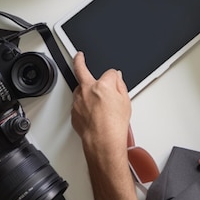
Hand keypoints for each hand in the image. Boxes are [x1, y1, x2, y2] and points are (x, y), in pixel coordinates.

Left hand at [71, 53, 141, 199]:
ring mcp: (78, 101)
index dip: (114, 77)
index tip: (114, 79)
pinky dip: (83, 105)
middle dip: (79, 61)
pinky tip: (92, 113)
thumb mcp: (126, 102)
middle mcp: (87, 90)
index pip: (110, 73)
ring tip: (93, 98)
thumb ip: (120, 86)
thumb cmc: (115, 126)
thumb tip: (116, 78)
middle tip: (79, 56)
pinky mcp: (73, 112)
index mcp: (103, 85)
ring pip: (79, 89)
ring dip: (84, 89)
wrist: (103, 144)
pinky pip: (78, 103)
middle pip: (81, 70)